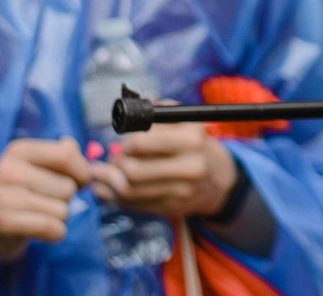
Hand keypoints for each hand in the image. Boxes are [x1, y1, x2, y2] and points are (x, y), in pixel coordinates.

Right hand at [0, 138, 93, 262]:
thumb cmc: (24, 192)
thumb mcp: (39, 166)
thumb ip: (65, 157)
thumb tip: (88, 164)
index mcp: (19, 150)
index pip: (66, 154)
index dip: (82, 172)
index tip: (79, 181)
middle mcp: (8, 170)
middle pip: (67, 187)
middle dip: (66, 199)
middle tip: (46, 202)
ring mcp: (2, 197)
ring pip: (62, 210)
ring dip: (59, 217)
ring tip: (39, 214)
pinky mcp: (3, 223)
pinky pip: (50, 228)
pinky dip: (55, 233)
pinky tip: (41, 231)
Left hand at [89, 120, 237, 218]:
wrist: (219, 180)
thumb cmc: (195, 144)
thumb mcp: (186, 122)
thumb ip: (159, 113)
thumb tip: (127, 116)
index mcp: (192, 140)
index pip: (142, 144)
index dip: (126, 142)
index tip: (124, 142)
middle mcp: (189, 168)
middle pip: (133, 172)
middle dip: (115, 164)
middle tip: (113, 159)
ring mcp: (180, 192)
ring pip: (129, 192)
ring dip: (109, 182)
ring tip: (103, 173)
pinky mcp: (170, 209)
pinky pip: (133, 205)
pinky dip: (115, 196)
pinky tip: (109, 188)